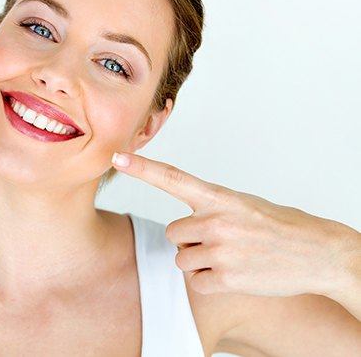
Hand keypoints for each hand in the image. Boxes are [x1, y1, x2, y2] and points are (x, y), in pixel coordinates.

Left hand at [111, 151, 358, 297]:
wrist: (318, 253)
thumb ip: (210, 208)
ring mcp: (221, 250)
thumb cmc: (279, 226)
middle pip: (173, 233)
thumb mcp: (243, 204)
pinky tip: (235, 273)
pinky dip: (210, 281)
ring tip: (231, 257)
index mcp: (220, 197)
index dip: (143, 168)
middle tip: (220, 241)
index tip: (118, 156)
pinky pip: (196, 281)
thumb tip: (183, 224)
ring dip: (200, 261)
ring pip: (182, 258)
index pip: (172, 178)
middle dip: (190, 240)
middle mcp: (216, 221)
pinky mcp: (227, 278)